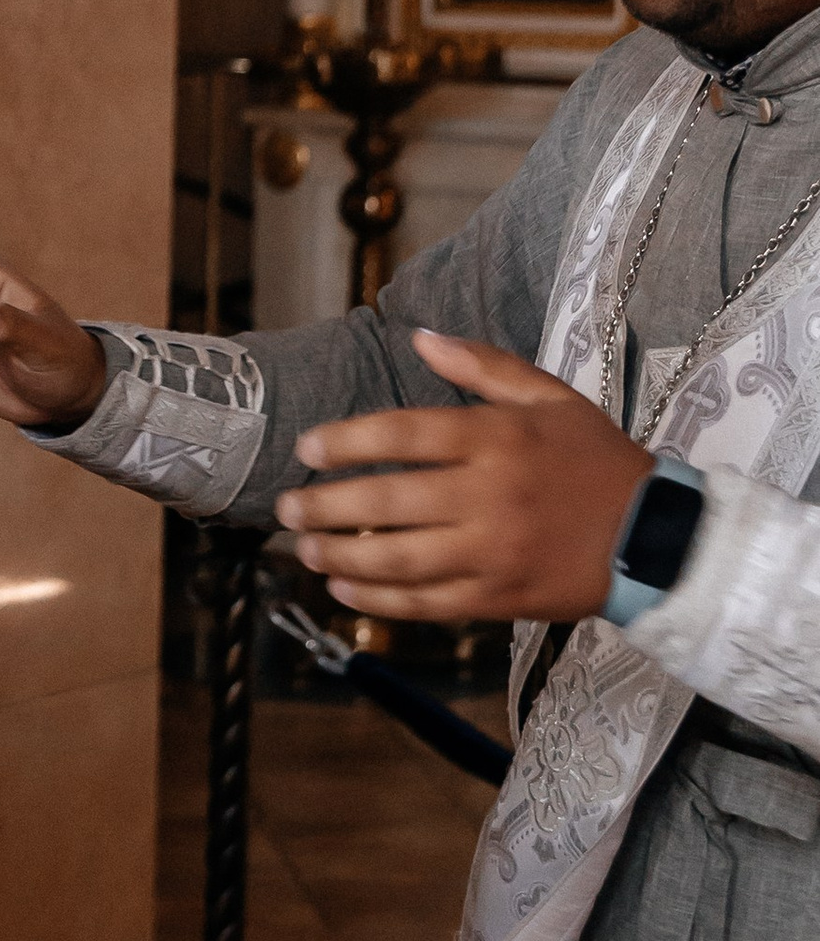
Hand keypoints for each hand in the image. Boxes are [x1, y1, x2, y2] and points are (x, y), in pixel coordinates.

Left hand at [274, 331, 648, 623]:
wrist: (654, 537)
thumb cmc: (595, 462)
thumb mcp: (549, 397)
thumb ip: (482, 366)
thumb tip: (419, 336)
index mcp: (496, 439)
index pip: (403, 433)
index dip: (345, 440)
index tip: (307, 449)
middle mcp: (488, 495)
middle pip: (386, 500)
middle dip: (324, 506)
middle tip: (286, 509)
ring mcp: (491, 552)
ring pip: (396, 558)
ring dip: (339, 557)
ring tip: (305, 551)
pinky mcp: (497, 599)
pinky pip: (423, 603)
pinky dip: (376, 601)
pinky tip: (344, 591)